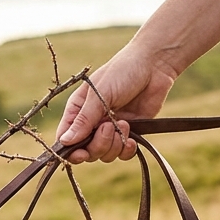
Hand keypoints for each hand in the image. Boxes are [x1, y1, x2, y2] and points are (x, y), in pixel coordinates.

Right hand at [55, 45, 177, 162]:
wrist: (154, 65)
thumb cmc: (122, 72)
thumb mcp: (99, 94)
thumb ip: (83, 120)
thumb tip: (64, 142)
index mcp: (78, 111)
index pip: (65, 139)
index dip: (70, 151)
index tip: (80, 153)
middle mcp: (92, 123)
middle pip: (86, 151)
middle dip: (97, 145)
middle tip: (108, 126)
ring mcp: (111, 129)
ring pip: (104, 155)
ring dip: (114, 145)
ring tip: (124, 124)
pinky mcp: (130, 132)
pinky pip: (122, 153)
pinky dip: (126, 151)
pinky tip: (131, 139)